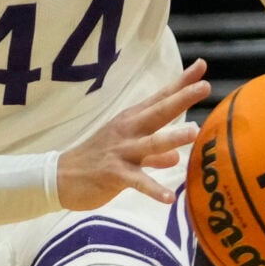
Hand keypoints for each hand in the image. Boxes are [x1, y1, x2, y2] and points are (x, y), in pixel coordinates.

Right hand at [53, 64, 210, 211]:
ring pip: (150, 143)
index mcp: (130, 121)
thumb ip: (154, 154)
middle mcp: (127, 131)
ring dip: (172, 137)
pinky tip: (168, 198)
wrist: (60, 177)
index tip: (201, 67)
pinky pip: (137, 182)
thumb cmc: (96, 161)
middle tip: (204, 87)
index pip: (159, 98)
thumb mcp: (125, 151)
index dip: (180, 84)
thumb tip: (177, 157)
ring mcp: (121, 152)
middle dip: (180, 99)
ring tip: (194, 132)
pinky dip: (153, 189)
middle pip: (158, 112)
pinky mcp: (114, 174)